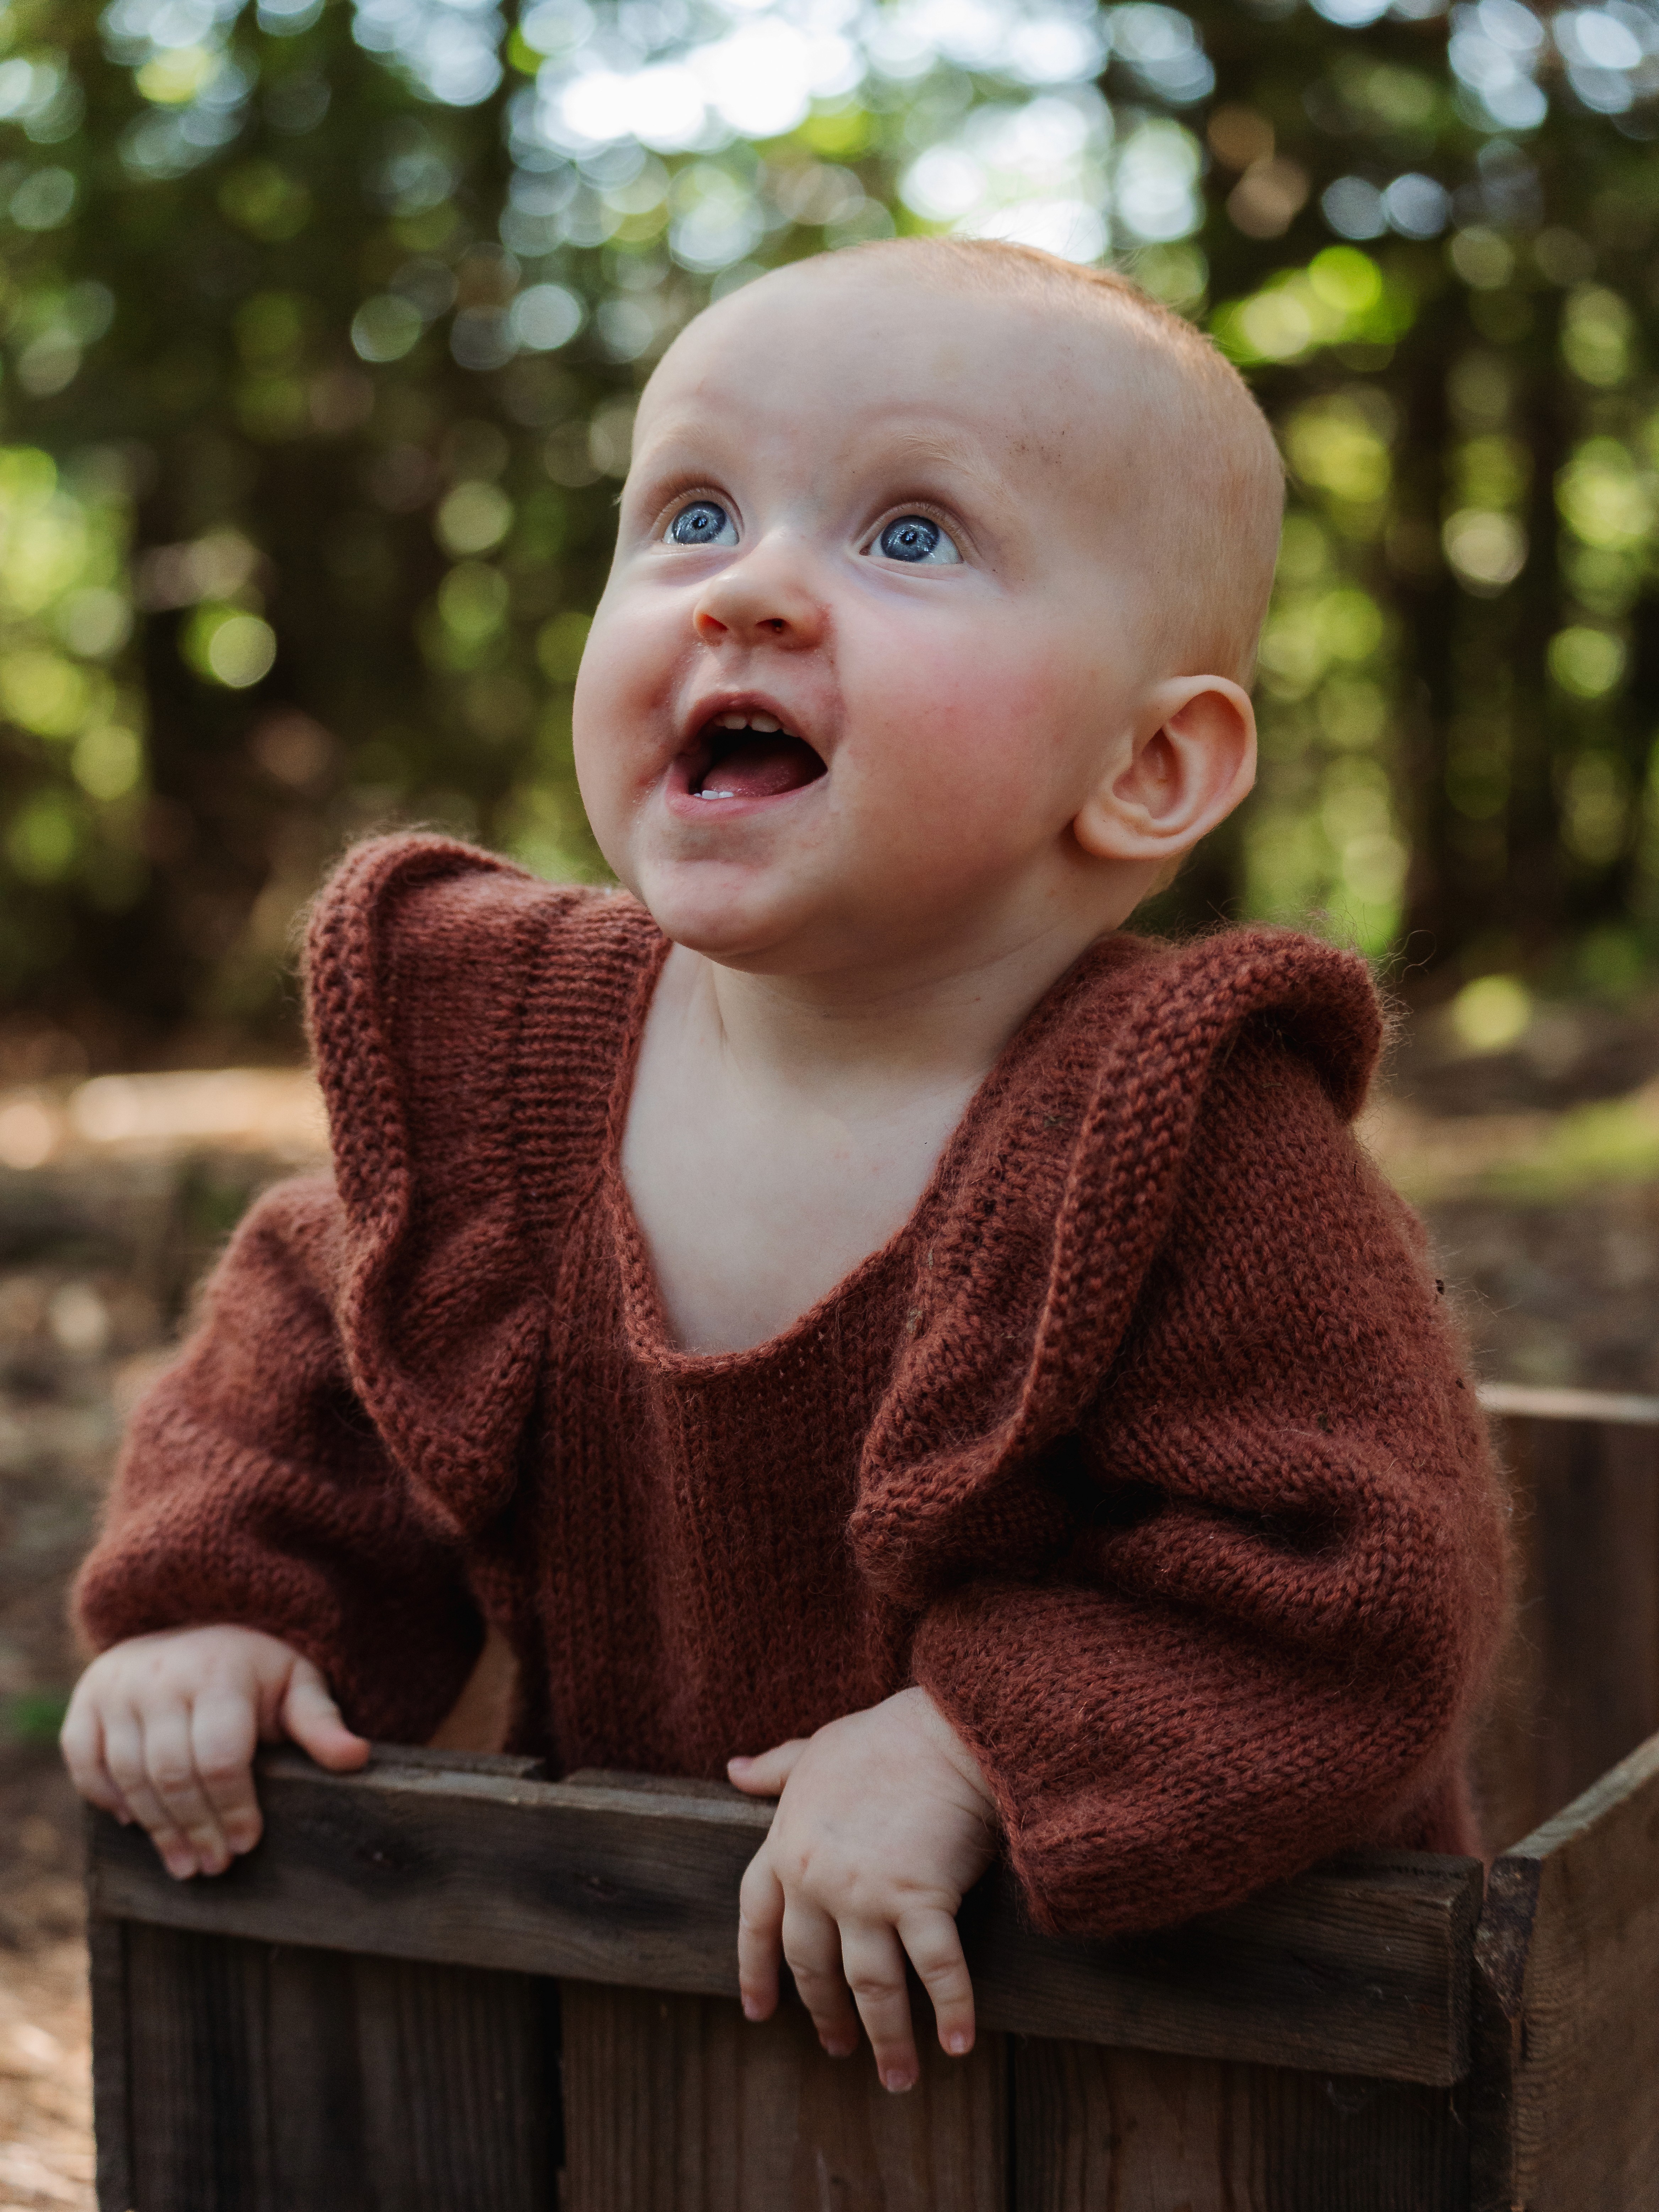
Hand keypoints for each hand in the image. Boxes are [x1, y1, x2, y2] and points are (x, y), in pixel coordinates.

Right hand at [60, 1625, 368, 1880]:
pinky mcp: (86, 1700)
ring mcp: (118, 1688)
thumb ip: (320, 1721)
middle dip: (196, 1828)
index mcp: (219, 1672)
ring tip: (185, 1865)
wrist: (192, 1619)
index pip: (220, 1757)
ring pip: (129, 1775)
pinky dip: (104, 1796)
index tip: (248, 1843)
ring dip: (157, 1828)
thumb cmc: (254, 1665)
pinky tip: (134, 1825)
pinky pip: (84, 1759)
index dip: (234, 1807)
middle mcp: (161, 1677)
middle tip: (217, 1866)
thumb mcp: (296, 1681)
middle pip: (172, 1774)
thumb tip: (356, 1758)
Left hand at [727, 1687, 998, 2092]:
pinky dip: (951, 2011)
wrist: (946, 1730)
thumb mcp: (816, 1751)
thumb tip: (732, 1770)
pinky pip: (936, 1971)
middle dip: (825, 2015)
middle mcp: (818, 1879)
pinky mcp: (922, 1898)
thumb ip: (775, 1770)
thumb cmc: (884, 1738)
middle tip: (838, 2051)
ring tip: (896, 2078)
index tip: (757, 2012)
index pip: (756, 1920)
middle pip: (812, 1966)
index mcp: (786, 1845)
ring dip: (886, 2038)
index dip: (755, 1969)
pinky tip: (959, 2045)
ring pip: (870, 1985)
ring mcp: (867, 1892)